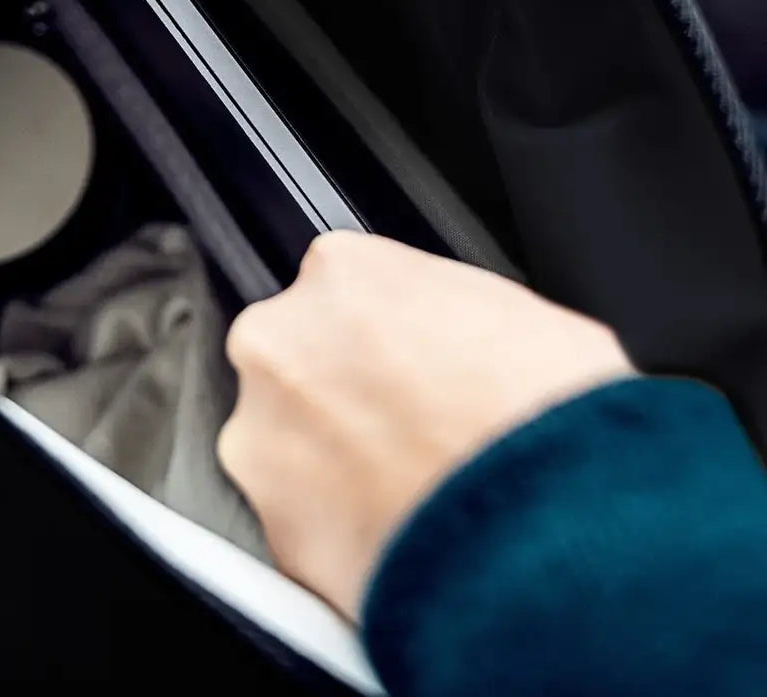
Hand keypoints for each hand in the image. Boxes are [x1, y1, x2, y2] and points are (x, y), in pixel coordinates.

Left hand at [218, 232, 632, 620]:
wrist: (544, 531)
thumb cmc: (547, 418)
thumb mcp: (519, 314)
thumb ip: (447, 309)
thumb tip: (454, 336)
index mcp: (342, 270)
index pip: (340, 286)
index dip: (382, 333)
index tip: (407, 363)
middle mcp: (280, 340)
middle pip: (295, 357)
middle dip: (340, 392)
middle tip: (404, 432)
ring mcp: (262, 431)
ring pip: (283, 441)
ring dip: (328, 463)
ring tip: (408, 495)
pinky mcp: (267, 520)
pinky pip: (295, 519)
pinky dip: (333, 530)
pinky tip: (395, 538)